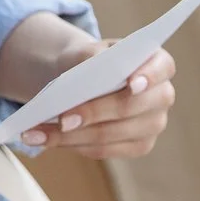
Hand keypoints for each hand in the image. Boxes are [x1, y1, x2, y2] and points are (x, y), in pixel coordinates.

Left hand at [20, 42, 177, 159]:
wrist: (85, 79)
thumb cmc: (90, 61)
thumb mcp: (88, 50)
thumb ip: (92, 57)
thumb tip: (88, 78)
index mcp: (158, 63)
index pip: (161, 68)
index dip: (148, 76)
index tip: (131, 84)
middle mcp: (163, 96)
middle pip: (130, 107)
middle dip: (94, 113)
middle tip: (62, 119)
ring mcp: (154, 124)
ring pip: (112, 134)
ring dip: (72, 136)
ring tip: (36, 133)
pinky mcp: (139, 145)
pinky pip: (105, 150)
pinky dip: (74, 145)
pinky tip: (49, 140)